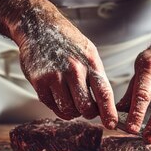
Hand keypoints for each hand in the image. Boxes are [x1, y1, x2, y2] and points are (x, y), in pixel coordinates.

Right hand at [0, 0, 117, 128]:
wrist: (39, 27)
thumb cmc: (66, 42)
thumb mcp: (88, 53)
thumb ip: (96, 76)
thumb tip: (104, 104)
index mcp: (90, 62)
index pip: (104, 93)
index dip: (109, 112)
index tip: (112, 124)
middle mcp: (73, 69)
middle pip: (86, 108)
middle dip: (88, 113)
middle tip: (87, 109)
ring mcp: (54, 76)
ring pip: (68, 110)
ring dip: (72, 111)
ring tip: (71, 101)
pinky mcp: (38, 81)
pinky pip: (51, 106)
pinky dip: (57, 106)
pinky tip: (58, 96)